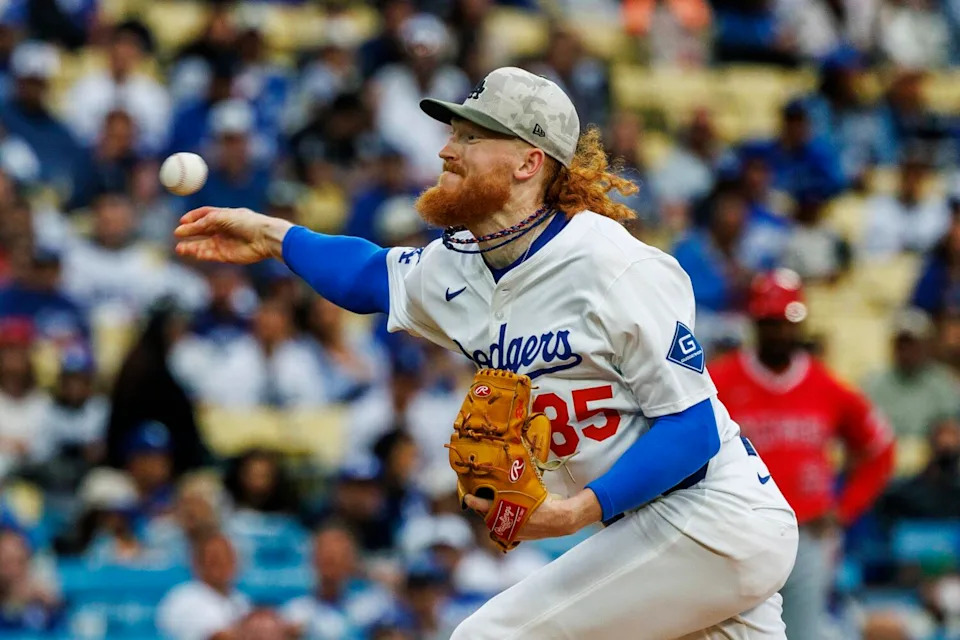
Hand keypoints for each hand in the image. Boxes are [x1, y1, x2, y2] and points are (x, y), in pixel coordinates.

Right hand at [174, 206, 293, 264]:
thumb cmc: (247, 223)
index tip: (182, 221)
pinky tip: (194, 253)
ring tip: (179, 248)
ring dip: (191, 247)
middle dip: (189, 232)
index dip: (193, 217)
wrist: (264, 238)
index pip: (205, 215)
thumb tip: (186, 226)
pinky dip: (201, 254)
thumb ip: (205, 222)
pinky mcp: (227, 255)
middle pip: (202, 231)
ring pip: (203, 245)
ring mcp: (225, 243)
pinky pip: (210, 255)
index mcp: (224, 216)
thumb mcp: (223, 217)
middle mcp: (223, 229)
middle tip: (177, 233)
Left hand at [464, 489, 602, 539]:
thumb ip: (518, 480)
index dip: (474, 501)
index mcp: (508, 512)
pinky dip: (501, 523)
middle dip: (481, 508)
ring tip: (489, 507)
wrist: (560, 520)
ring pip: (494, 524)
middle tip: (475, 499)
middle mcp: (507, 525)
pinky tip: (503, 516)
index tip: (467, 497)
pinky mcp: (517, 537)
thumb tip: (513, 463)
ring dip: (491, 516)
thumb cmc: (545, 502)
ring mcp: (512, 533)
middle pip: (487, 517)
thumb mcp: (530, 488)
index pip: (484, 506)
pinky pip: (503, 530)